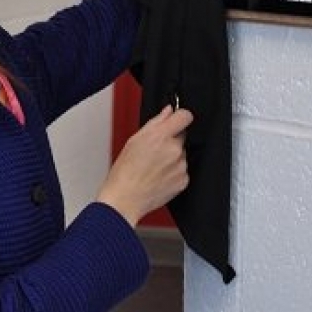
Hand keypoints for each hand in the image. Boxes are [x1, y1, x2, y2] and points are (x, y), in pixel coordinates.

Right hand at [97, 105, 192, 225]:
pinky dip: (174, 172)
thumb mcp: (134, 140)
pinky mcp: (184, 180)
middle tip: (155, 151)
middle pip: (182, 136)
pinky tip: (159, 176)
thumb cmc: (125, 172)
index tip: (177, 120)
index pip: (185, 116)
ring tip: (154, 167)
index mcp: (161, 136)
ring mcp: (180, 166)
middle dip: (172, 140)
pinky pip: (183, 170)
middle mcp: (174, 150)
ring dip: (172, 157)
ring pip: (182, 154)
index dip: (181, 117)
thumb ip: (155, 123)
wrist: (125, 199)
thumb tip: (168, 112)